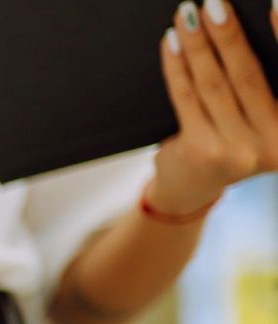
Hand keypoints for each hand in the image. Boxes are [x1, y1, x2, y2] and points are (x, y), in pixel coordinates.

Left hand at [154, 0, 277, 215]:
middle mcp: (275, 142)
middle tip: (214, 2)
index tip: (275, 4)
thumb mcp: (257, 116)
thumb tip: (232, 30)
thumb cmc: (231, 140)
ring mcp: (239, 151)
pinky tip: (172, 43)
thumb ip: (256, 83)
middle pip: (247, 74)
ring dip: (197, 44)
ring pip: (213, 84)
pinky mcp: (203, 152)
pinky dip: (177, 66)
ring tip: (186, 15)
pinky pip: (185, 97)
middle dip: (229, 34)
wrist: (192, 188)